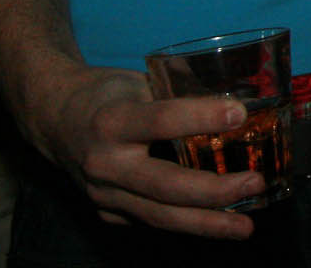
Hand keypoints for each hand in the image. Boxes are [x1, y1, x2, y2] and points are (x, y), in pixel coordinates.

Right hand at [37, 67, 263, 237]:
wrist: (55, 121)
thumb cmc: (108, 95)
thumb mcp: (140, 82)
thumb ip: (181, 95)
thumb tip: (243, 102)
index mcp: (112, 121)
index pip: (161, 120)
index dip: (202, 116)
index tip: (241, 113)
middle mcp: (104, 163)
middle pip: (165, 185)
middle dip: (214, 191)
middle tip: (255, 184)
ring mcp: (102, 195)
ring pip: (159, 215)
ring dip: (207, 223)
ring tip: (245, 227)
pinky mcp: (106, 212)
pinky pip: (151, 221)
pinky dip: (187, 223)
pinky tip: (219, 224)